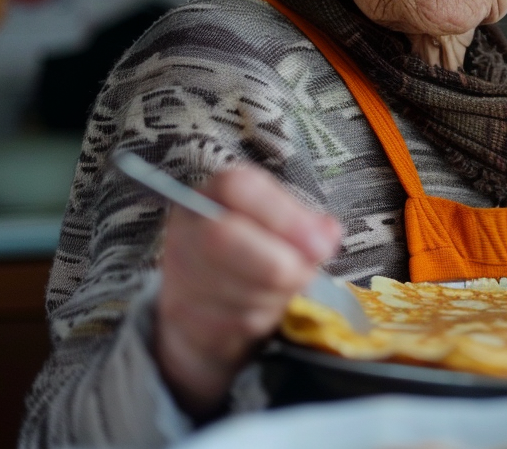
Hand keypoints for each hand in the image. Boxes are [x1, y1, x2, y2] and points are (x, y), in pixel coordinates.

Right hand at [154, 166, 340, 416]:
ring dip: (277, 294)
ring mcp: (179, 272)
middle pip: (222, 237)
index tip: (320, 243)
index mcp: (215, 192)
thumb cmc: (252, 250)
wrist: (205, 299)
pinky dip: (263, 317)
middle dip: (278, 262)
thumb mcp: (280, 226)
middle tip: (309, 272)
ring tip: (286, 287)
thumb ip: (304, 224)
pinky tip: (264, 307)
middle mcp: (188, 226)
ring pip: (236, 286)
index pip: (239, 187)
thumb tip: (327, 233)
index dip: (284, 215)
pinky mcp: (183, 315)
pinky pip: (235, 320)